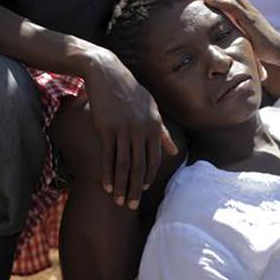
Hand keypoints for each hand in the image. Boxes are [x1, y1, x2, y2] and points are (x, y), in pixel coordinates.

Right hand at [83, 48, 177, 209]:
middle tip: (130, 205)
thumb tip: (174, 150)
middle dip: (135, 188)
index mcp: (154, 126)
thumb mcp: (151, 108)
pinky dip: (107, 173)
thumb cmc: (131, 91)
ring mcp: (123, 130)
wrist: (107, 73)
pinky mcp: (106, 129)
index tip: (143, 190)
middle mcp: (141, 130)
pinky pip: (108, 156)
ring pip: (123, 165)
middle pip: (139, 166)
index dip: (148, 176)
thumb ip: (162, 132)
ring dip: (121, 185)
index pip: (154, 159)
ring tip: (118, 200)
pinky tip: (105, 185)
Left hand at [203, 0, 279, 64]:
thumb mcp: (243, 32)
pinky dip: (218, 1)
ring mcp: (246, 9)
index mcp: (241, 7)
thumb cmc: (261, 44)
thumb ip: (233, 28)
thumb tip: (220, 32)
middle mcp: (243, 4)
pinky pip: (231, 6)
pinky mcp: (248, 18)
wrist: (278, 48)